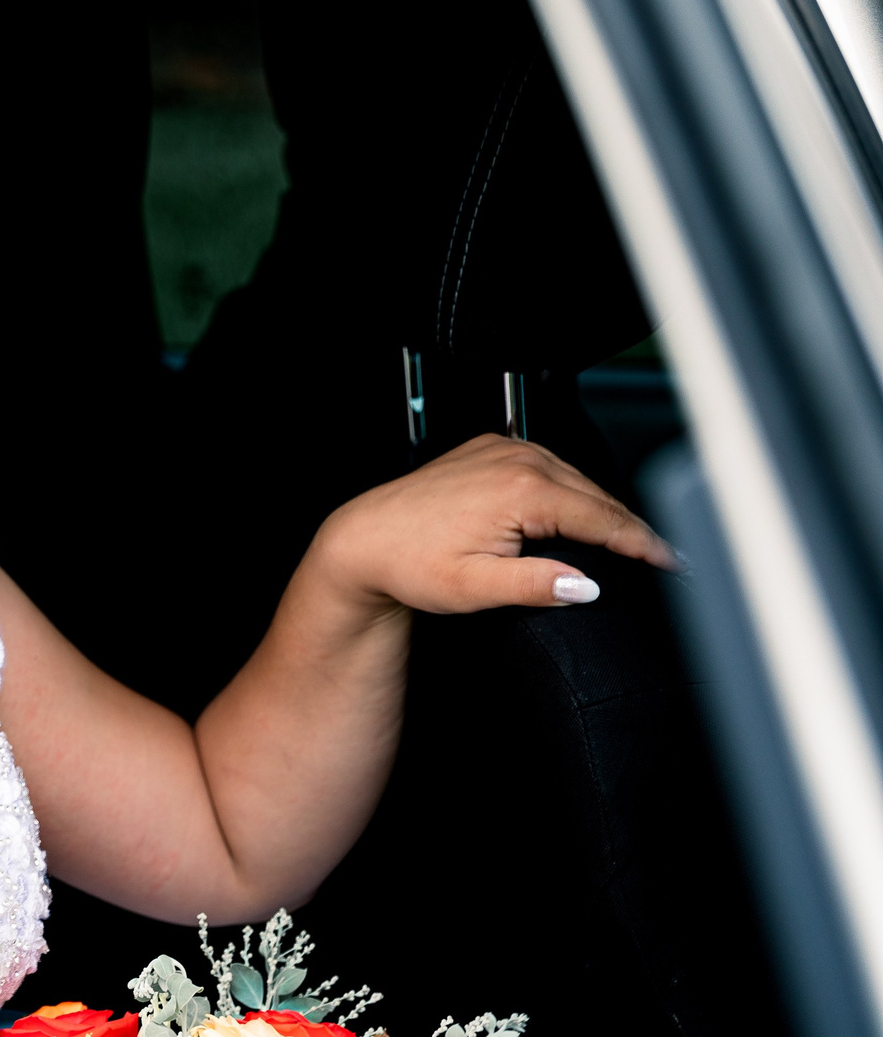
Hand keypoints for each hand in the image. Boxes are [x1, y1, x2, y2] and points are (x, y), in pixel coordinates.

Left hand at [308, 433, 676, 617]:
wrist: (363, 539)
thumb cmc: (408, 562)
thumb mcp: (476, 587)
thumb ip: (536, 585)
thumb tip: (587, 586)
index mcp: (520, 488)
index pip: (602, 518)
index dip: (643, 544)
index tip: (672, 563)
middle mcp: (516, 458)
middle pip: (596, 495)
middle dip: (629, 526)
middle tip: (662, 558)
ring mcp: (502, 449)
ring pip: (575, 478)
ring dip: (600, 507)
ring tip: (628, 541)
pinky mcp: (489, 448)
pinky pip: (549, 467)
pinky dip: (570, 490)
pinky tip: (577, 513)